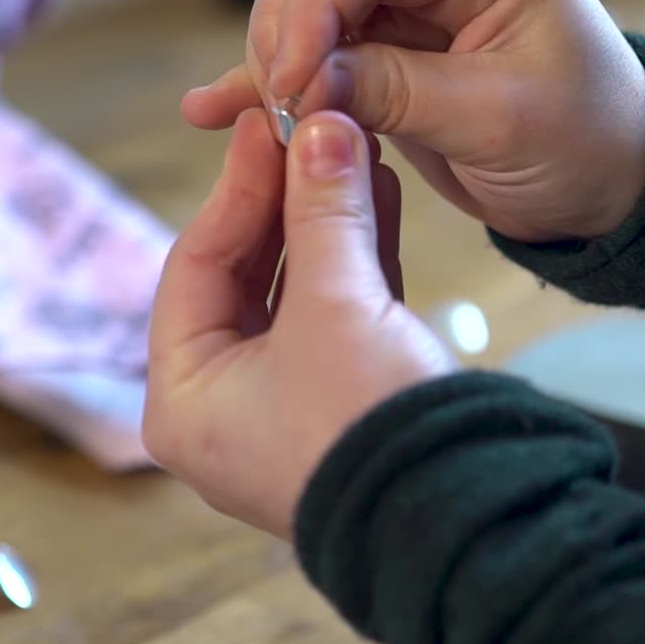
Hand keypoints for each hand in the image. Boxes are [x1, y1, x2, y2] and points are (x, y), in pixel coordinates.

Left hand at [143, 108, 454, 539]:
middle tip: (314, 135)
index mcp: (186, 399)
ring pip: (298, 296)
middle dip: (288, 204)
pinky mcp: (344, 409)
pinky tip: (381, 205)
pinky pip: (338, 322)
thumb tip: (320, 129)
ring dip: (329, 226)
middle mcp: (226, 410)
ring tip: (357, 156)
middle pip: (247, 279)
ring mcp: (288, 412)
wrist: (458, 516)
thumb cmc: (367, 426)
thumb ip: (323, 212)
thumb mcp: (337, 306)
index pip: (197, 266)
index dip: (238, 189)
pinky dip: (359, 267)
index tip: (268, 126)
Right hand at [181, 0, 644, 242]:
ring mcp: (409, 18)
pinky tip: (218, 108)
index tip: (292, 74)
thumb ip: (398, 91)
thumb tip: (301, 80)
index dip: (318, 9)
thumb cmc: (585, 141)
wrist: (606, 189)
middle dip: (287, 33)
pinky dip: (273, 86)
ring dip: (269, 62)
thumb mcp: (498, 117)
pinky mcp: (389, 63)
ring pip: (309, 21)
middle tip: (277, 100)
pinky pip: (319, 64)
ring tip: (242, 112)